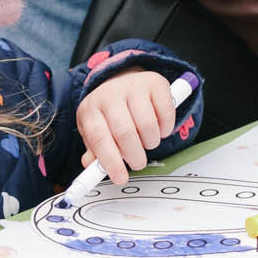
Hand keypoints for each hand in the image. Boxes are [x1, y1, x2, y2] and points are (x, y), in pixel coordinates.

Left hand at [77, 69, 177, 185]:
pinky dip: (165, 128)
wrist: (122, 79)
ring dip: (150, 142)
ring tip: (147, 143)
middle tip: (138, 162)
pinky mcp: (155, 83)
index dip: (111, 161)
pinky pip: (166, 113)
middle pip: (124, 132)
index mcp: (91, 109)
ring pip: (147, 124)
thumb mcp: (95, 129)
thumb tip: (92, 167)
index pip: (99, 138)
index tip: (121, 178)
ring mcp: (133, 86)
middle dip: (134, 155)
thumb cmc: (109, 110)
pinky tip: (159, 129)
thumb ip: (94, 150)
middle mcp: (110, 94)